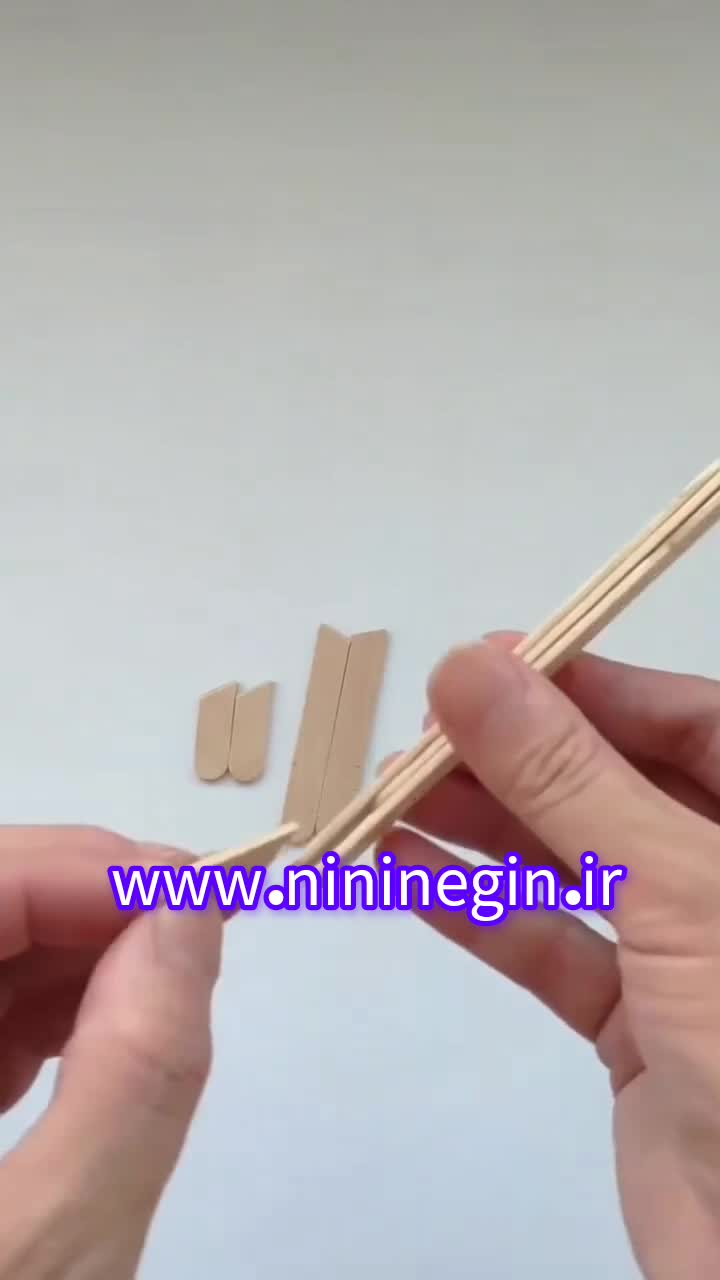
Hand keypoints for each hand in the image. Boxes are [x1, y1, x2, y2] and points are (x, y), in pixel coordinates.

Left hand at [0, 828, 222, 1277]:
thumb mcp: (52, 1256)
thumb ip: (137, 1073)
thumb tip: (193, 913)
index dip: (87, 870)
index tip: (205, 896)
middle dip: (81, 907)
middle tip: (198, 938)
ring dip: (57, 955)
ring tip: (155, 992)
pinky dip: (20, 1013)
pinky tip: (82, 1039)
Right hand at [386, 633, 719, 1279]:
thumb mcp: (675, 887)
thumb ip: (568, 776)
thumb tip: (471, 667)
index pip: (692, 721)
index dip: (590, 686)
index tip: (488, 663)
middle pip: (618, 789)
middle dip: (518, 760)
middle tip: (420, 738)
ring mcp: (687, 957)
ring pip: (575, 867)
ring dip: (482, 831)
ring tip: (391, 798)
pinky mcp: (636, 1031)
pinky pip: (552, 949)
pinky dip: (480, 912)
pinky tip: (407, 874)